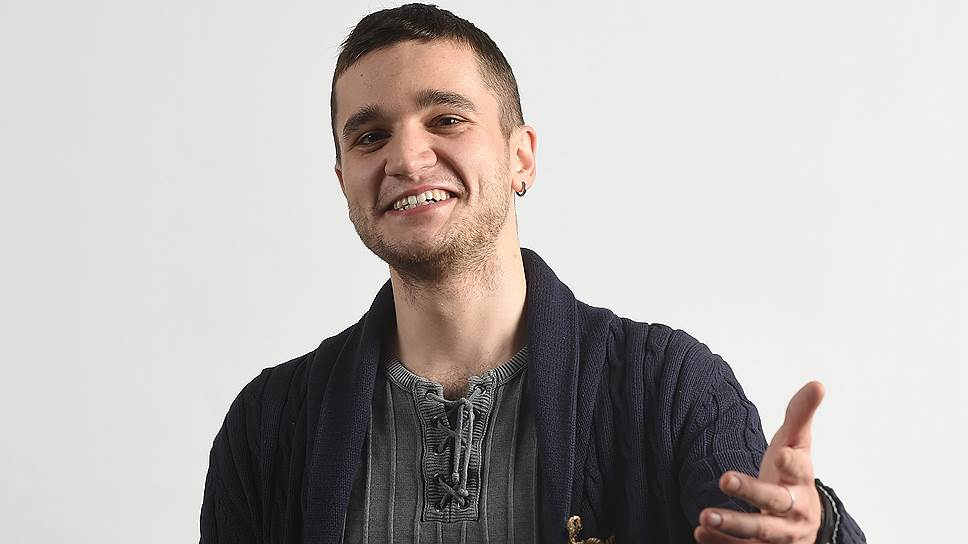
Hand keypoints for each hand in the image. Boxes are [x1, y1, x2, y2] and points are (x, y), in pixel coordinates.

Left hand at [694, 381, 824, 543]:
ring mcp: (780, 534)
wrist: (801, 523)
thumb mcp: (796, 444)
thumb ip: (800, 415)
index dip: (791, 462)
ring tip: (704, 516)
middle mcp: (794, 509)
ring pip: (759, 531)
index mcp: (801, 479)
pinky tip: (699, 532)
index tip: (780, 453)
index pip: (800, 469)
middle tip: (724, 478)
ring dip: (732, 524)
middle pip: (775, 502)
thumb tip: (818, 383)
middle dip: (752, 491)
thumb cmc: (792, 475)